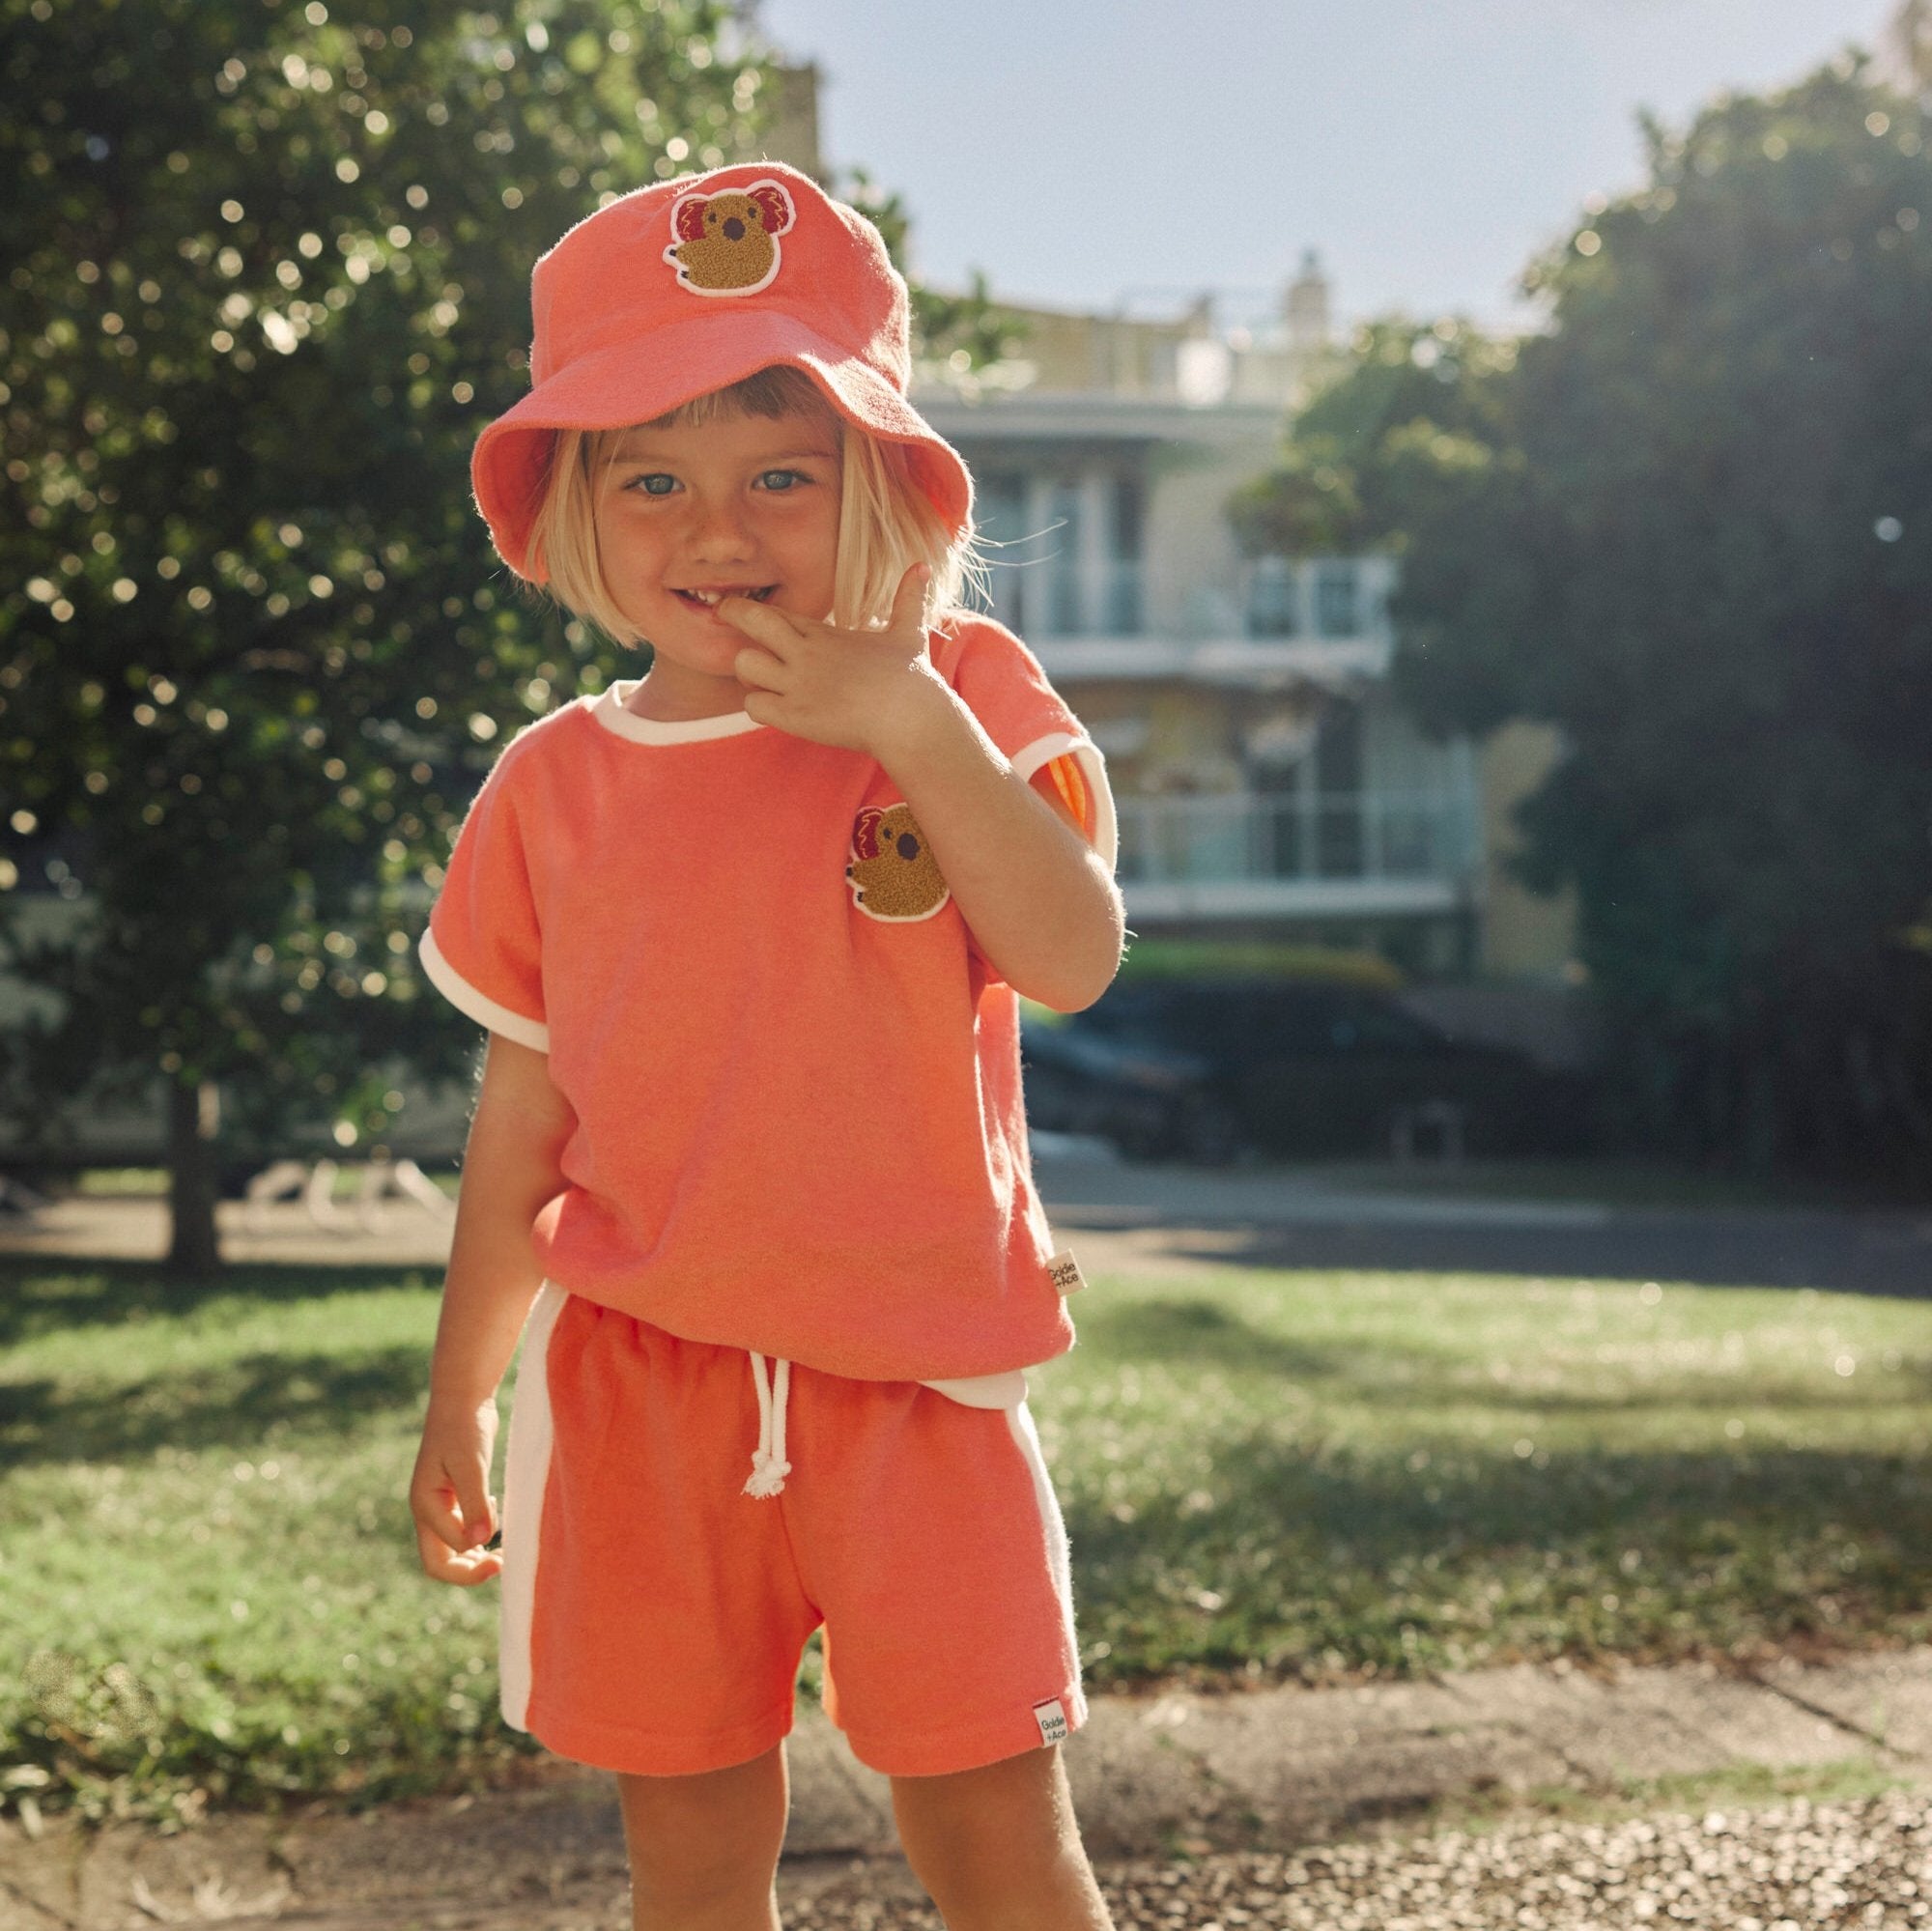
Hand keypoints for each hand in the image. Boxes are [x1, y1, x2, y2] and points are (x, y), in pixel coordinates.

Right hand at [409, 1393, 502, 1586]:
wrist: (464, 1397)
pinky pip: (461, 1529)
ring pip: (450, 1548)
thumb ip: (475, 1503)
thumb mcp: (472, 1465)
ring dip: (474, 1555)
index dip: (473, 1562)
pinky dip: (478, 1535)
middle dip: (468, 1572)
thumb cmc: (466, 1427)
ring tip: (504, 1552)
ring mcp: (439, 1504)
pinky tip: (496, 1521)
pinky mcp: (454, 1494)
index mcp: (424, 1506)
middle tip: (503, 1565)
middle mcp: (428, 1510)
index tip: (503, 1552)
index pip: (445, 1555)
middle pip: (439, 1561)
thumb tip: (479, 1541)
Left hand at [720, 564, 947, 760]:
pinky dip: (758, 706)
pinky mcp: (796, 715)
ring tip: (760, 678)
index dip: (755, 611)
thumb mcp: (910, 631)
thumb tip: (923, 565)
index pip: (777, 611)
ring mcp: (799, 684)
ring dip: (747, 673)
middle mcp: (808, 653)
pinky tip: (776, 708)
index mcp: (826, 633)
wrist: (912, 720)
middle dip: (733, 614)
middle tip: (720, 614)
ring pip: (744, 665)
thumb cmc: (912, 679)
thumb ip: (909, 598)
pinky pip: (753, 705)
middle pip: (752, 621)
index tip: (738, 608)